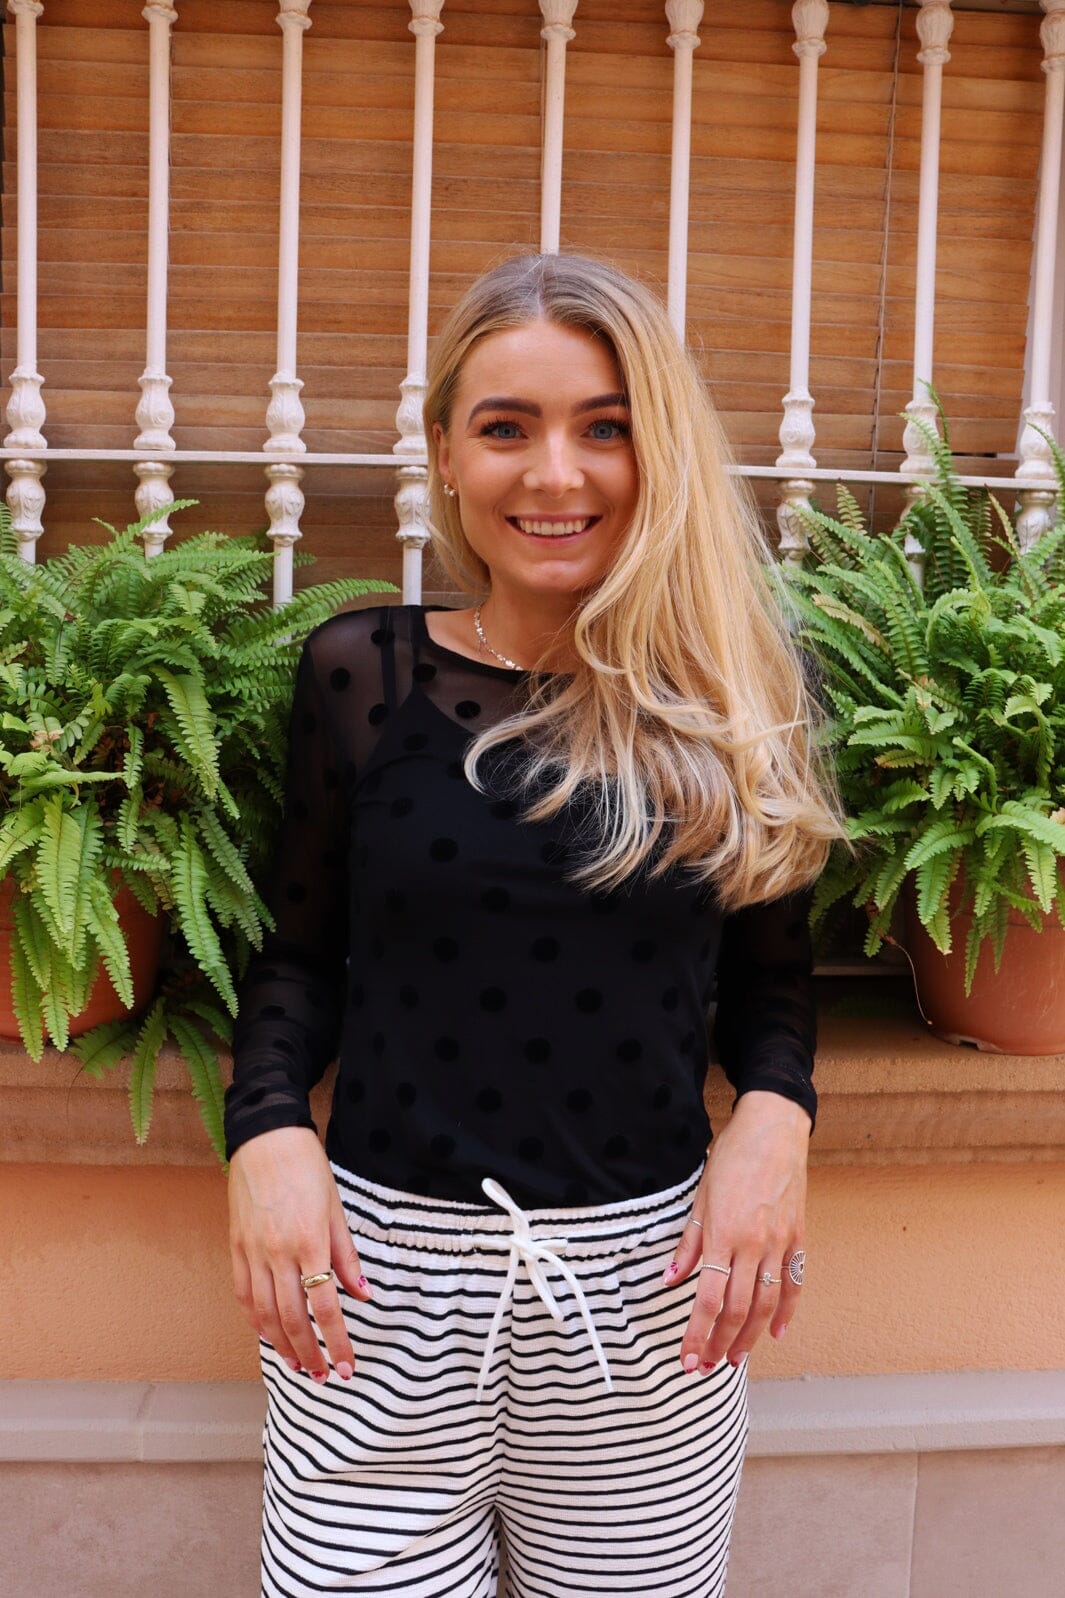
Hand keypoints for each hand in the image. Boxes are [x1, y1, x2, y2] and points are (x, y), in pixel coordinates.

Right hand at [228, 1126, 371, 1381]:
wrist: (265, 1138)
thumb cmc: (307, 1168)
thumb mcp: (336, 1209)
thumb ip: (347, 1257)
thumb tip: (363, 1295)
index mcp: (310, 1243)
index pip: (326, 1307)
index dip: (336, 1342)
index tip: (346, 1367)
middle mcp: (278, 1254)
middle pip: (292, 1319)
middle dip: (308, 1354)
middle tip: (322, 1376)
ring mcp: (253, 1252)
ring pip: (265, 1313)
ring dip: (281, 1345)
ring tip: (296, 1365)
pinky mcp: (237, 1247)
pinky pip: (244, 1294)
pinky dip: (256, 1320)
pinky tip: (268, 1334)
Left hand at [664, 1092, 809, 1373]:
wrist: (774, 1129)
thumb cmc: (732, 1157)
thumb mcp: (700, 1195)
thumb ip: (688, 1242)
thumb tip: (671, 1279)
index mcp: (723, 1233)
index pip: (707, 1297)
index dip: (696, 1333)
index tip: (687, 1359)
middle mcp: (753, 1243)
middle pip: (737, 1309)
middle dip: (719, 1343)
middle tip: (706, 1367)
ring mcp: (779, 1243)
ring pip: (766, 1304)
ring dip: (749, 1337)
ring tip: (735, 1359)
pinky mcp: (798, 1238)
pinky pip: (794, 1283)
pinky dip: (787, 1312)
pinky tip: (776, 1334)